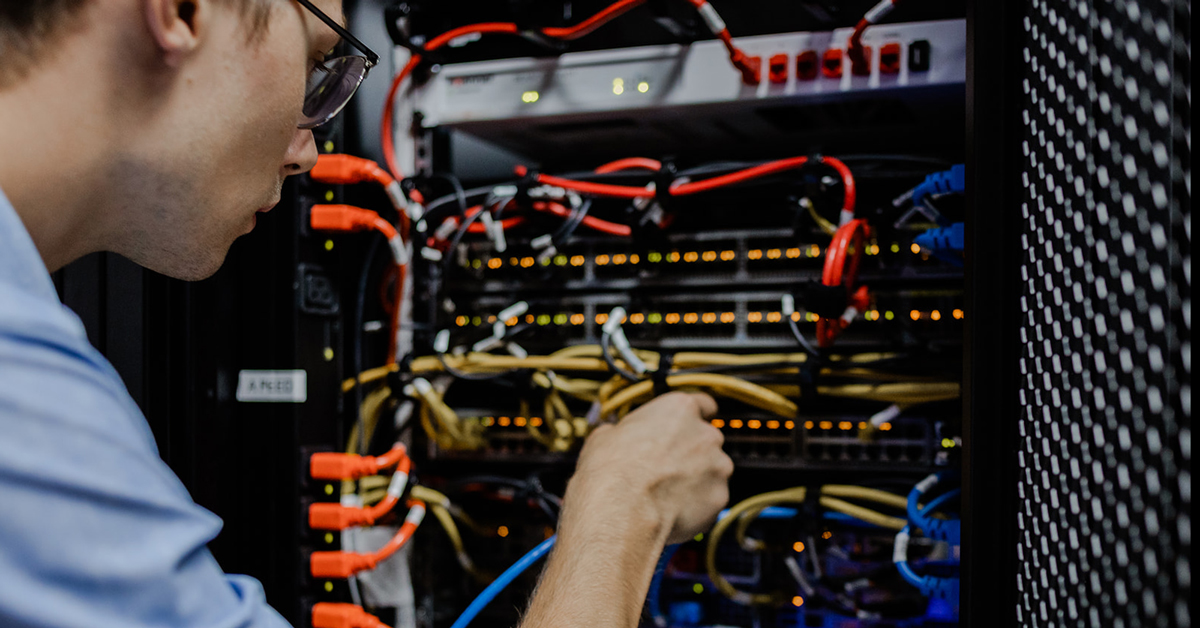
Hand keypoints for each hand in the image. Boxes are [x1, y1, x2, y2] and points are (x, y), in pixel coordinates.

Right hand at [566, 391, 732, 543]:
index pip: (702, 403)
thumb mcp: (604, 437)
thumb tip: (613, 436)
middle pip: (706, 440)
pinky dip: (698, 505)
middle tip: (664, 468)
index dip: (692, 417)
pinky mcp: (719, 497)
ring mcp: (717, 466)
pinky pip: (711, 499)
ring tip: (665, 494)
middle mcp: (705, 434)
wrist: (621, 511)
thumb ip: (621, 431)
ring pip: (712, 471)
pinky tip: (672, 511)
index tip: (686, 427)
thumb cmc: (612, 472)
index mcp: (679, 409)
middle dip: (690, 454)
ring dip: (696, 480)